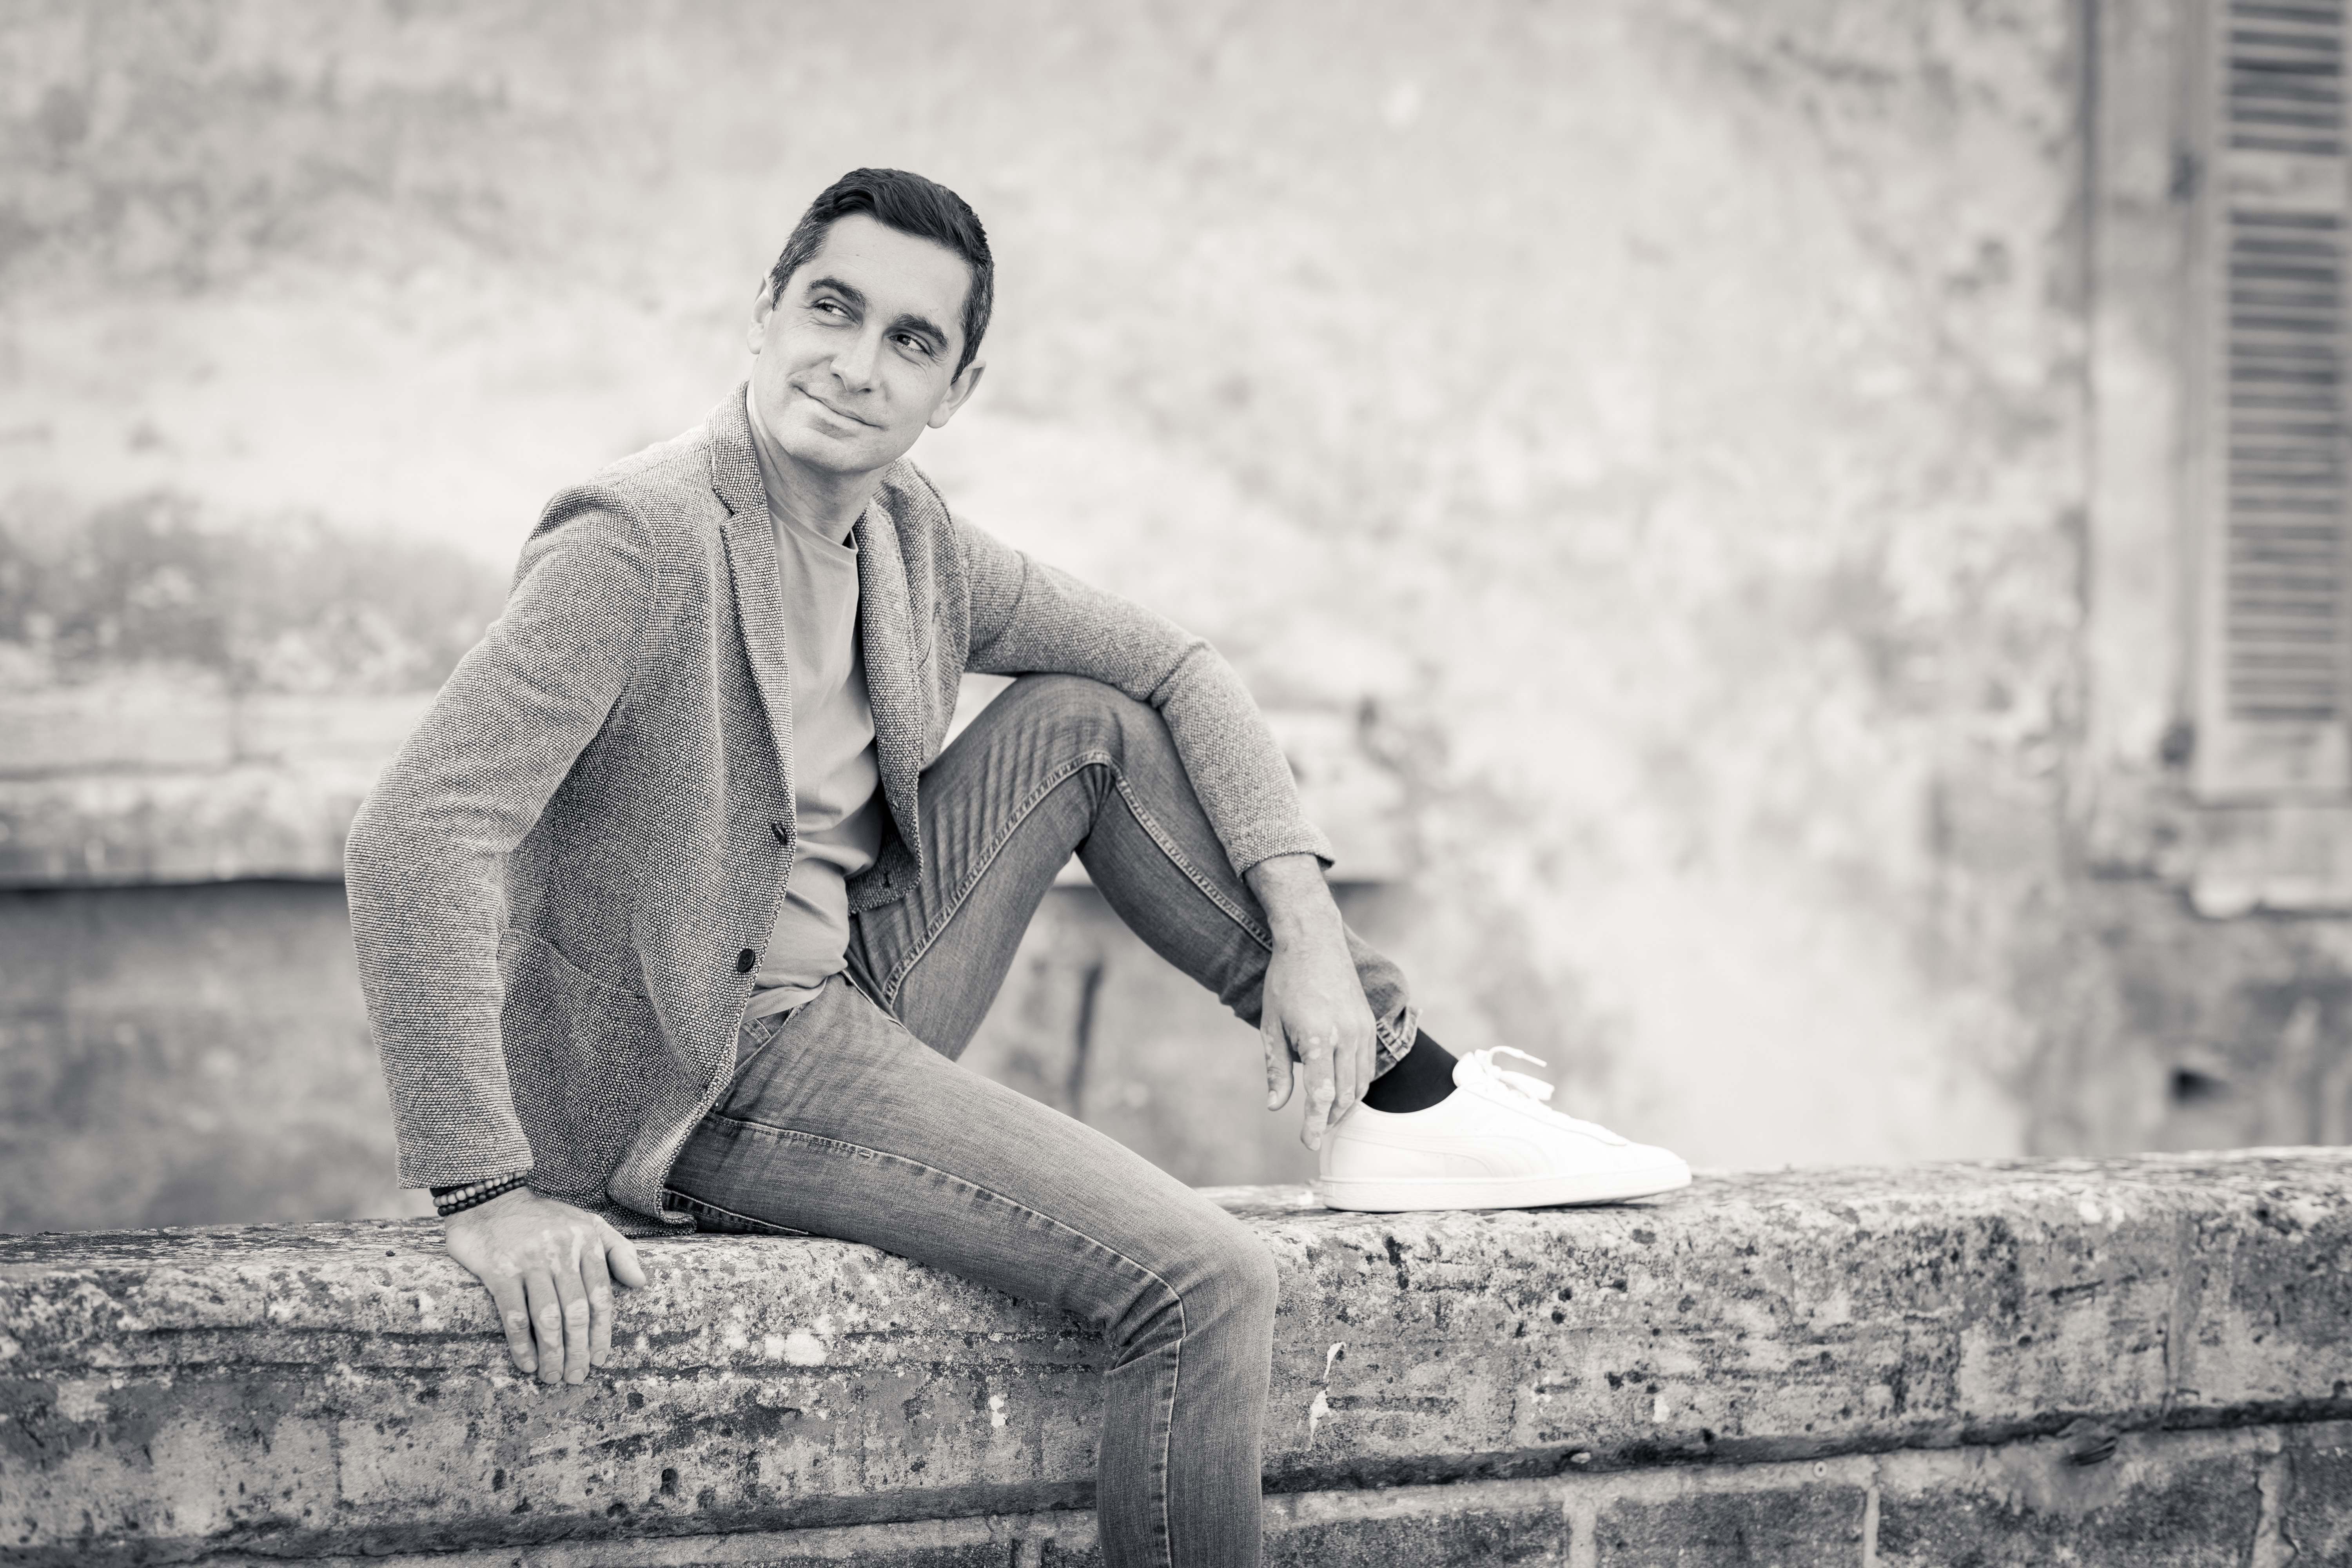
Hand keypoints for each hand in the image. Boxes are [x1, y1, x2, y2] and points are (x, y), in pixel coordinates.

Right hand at [443, 1186, 648, 1384]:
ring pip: (548, 1317)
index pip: (601, 1295)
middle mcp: (560, 1250)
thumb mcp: (587, 1223)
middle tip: (576, 1376)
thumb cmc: (542, 1218)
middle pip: (576, 1311)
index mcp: (585, 1240)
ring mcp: (529, 1260)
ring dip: (553, 1353)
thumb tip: (642, 1283)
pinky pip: (514, 1314)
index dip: (601, 1332)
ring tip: (553, 1376)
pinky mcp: (499, 1270)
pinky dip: (522, 1343)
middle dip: (578, 1349)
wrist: (490, 1199)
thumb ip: (617, 1251)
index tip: (599, 1359)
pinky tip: (527, 1363)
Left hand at [1247, 854, 1378, 1150]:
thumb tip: (1275, 1106)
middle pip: (1345, 1094)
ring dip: (1345, 1105)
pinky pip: (1368, 1065)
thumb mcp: (1271, 1026)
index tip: (1307, 1144)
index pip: (1321, 1094)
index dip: (1314, 1124)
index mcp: (1319, 1037)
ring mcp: (1363, 1029)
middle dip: (1329, 1119)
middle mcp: (1347, 1036)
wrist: (1313, 940)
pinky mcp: (1369, 1024)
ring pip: (1361, 1083)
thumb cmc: (1285, 982)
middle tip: (1313, 1134)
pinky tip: (1342, 1090)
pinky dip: (1357, 1084)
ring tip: (1326, 1116)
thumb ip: (1277, 1068)